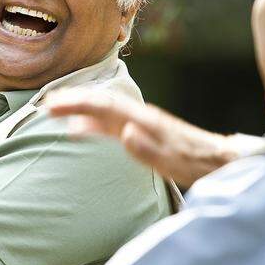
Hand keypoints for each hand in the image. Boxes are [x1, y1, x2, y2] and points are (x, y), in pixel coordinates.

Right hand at [46, 90, 240, 186]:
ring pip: (103, 111)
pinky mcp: (143, 133)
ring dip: (79, 109)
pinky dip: (91, 122)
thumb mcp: (174, 161)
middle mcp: (140, 117)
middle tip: (46, 104)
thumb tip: (125, 132)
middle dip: (72, 101)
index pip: (104, 106)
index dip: (77, 104)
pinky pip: (110, 123)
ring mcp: (141, 124)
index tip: (53, 105)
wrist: (219, 159)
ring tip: (55, 111)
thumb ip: (149, 149)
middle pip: (101, 103)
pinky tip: (80, 129)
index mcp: (144, 121)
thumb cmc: (197, 162)